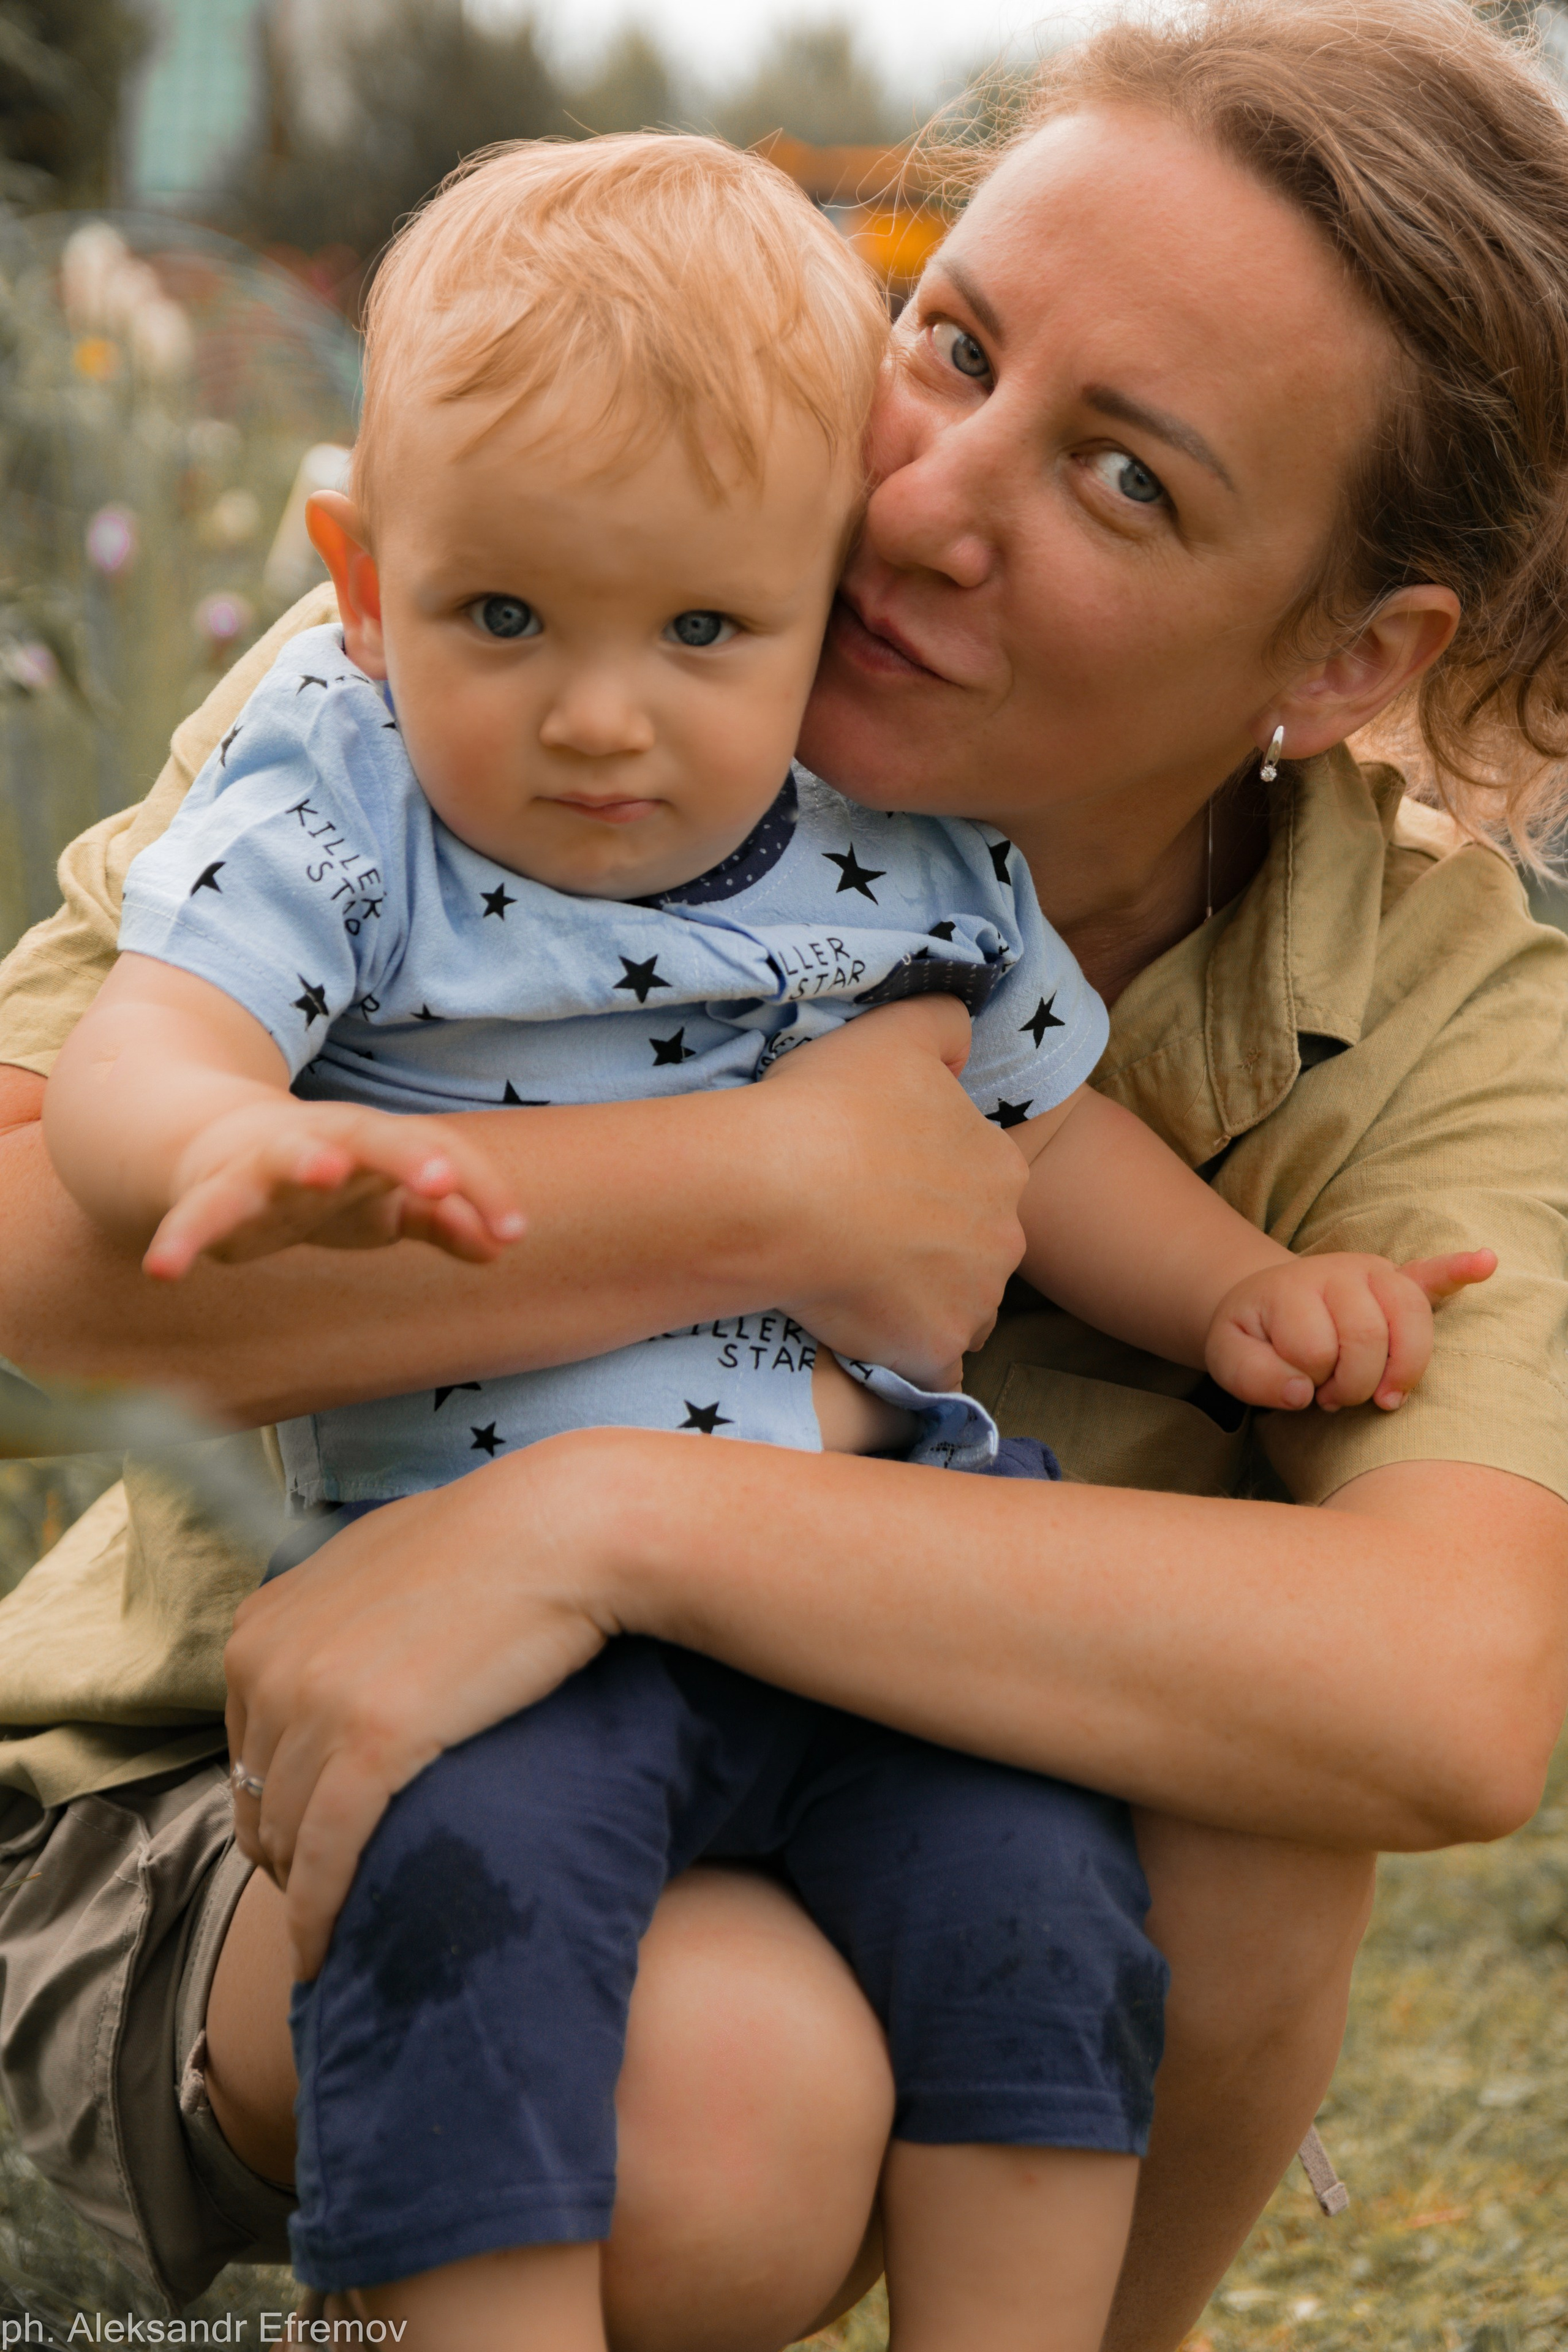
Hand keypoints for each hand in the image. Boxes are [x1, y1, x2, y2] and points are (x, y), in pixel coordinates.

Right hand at [146, 1097, 524, 1278]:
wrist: (208, 1143)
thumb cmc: (317, 1178)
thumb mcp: (382, 1201)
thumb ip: (439, 1220)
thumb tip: (502, 1246)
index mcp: (375, 1145)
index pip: (438, 1157)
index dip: (479, 1190)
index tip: (516, 1231)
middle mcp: (325, 1143)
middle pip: (373, 1137)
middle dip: (406, 1154)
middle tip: (438, 1178)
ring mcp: (265, 1164)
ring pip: (288, 1156)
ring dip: (308, 1162)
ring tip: (326, 1172)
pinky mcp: (211, 1192)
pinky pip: (198, 1216)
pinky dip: (181, 1239)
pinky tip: (165, 1271)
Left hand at [225, 1435, 623, 1979]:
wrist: (561, 1530)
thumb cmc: (492, 1542)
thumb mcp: (376, 1566)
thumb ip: (332, 1618)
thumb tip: (331, 1660)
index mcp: (261, 1626)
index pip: (241, 1750)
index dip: (278, 1803)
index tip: (312, 1839)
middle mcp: (269, 1665)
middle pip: (258, 1801)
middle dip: (289, 1853)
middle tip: (336, 1890)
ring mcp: (316, 1706)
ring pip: (288, 1839)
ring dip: (309, 1890)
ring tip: (345, 1927)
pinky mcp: (372, 1748)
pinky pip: (327, 1860)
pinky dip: (320, 1918)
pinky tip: (327, 1955)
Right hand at [757, 996, 1028, 1382]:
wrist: (778, 1189)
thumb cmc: (832, 1106)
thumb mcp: (895, 1030)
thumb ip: (943, 1025)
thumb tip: (961, 1043)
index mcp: (1000, 1166)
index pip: (979, 1185)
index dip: (929, 1186)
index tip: (878, 1185)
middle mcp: (1003, 1237)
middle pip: (975, 1251)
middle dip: (934, 1250)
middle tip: (863, 1238)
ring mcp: (972, 1301)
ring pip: (959, 1311)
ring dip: (922, 1306)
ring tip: (856, 1290)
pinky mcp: (932, 1352)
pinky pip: (932, 1372)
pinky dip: (908, 1363)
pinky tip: (870, 1348)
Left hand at [1206, 1248, 1497, 1412]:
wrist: (1268, 1302)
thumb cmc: (1255, 1337)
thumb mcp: (1229, 1359)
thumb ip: (1254, 1378)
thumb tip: (1302, 1393)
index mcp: (1291, 1289)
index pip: (1313, 1347)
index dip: (1308, 1381)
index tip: (1303, 1391)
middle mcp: (1338, 1273)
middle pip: (1367, 1337)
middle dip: (1353, 1384)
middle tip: (1334, 1397)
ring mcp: (1374, 1274)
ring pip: (1409, 1320)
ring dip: (1401, 1368)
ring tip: (1385, 1395)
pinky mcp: (1400, 1281)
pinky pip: (1434, 1274)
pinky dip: (1459, 1269)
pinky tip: (1484, 1262)